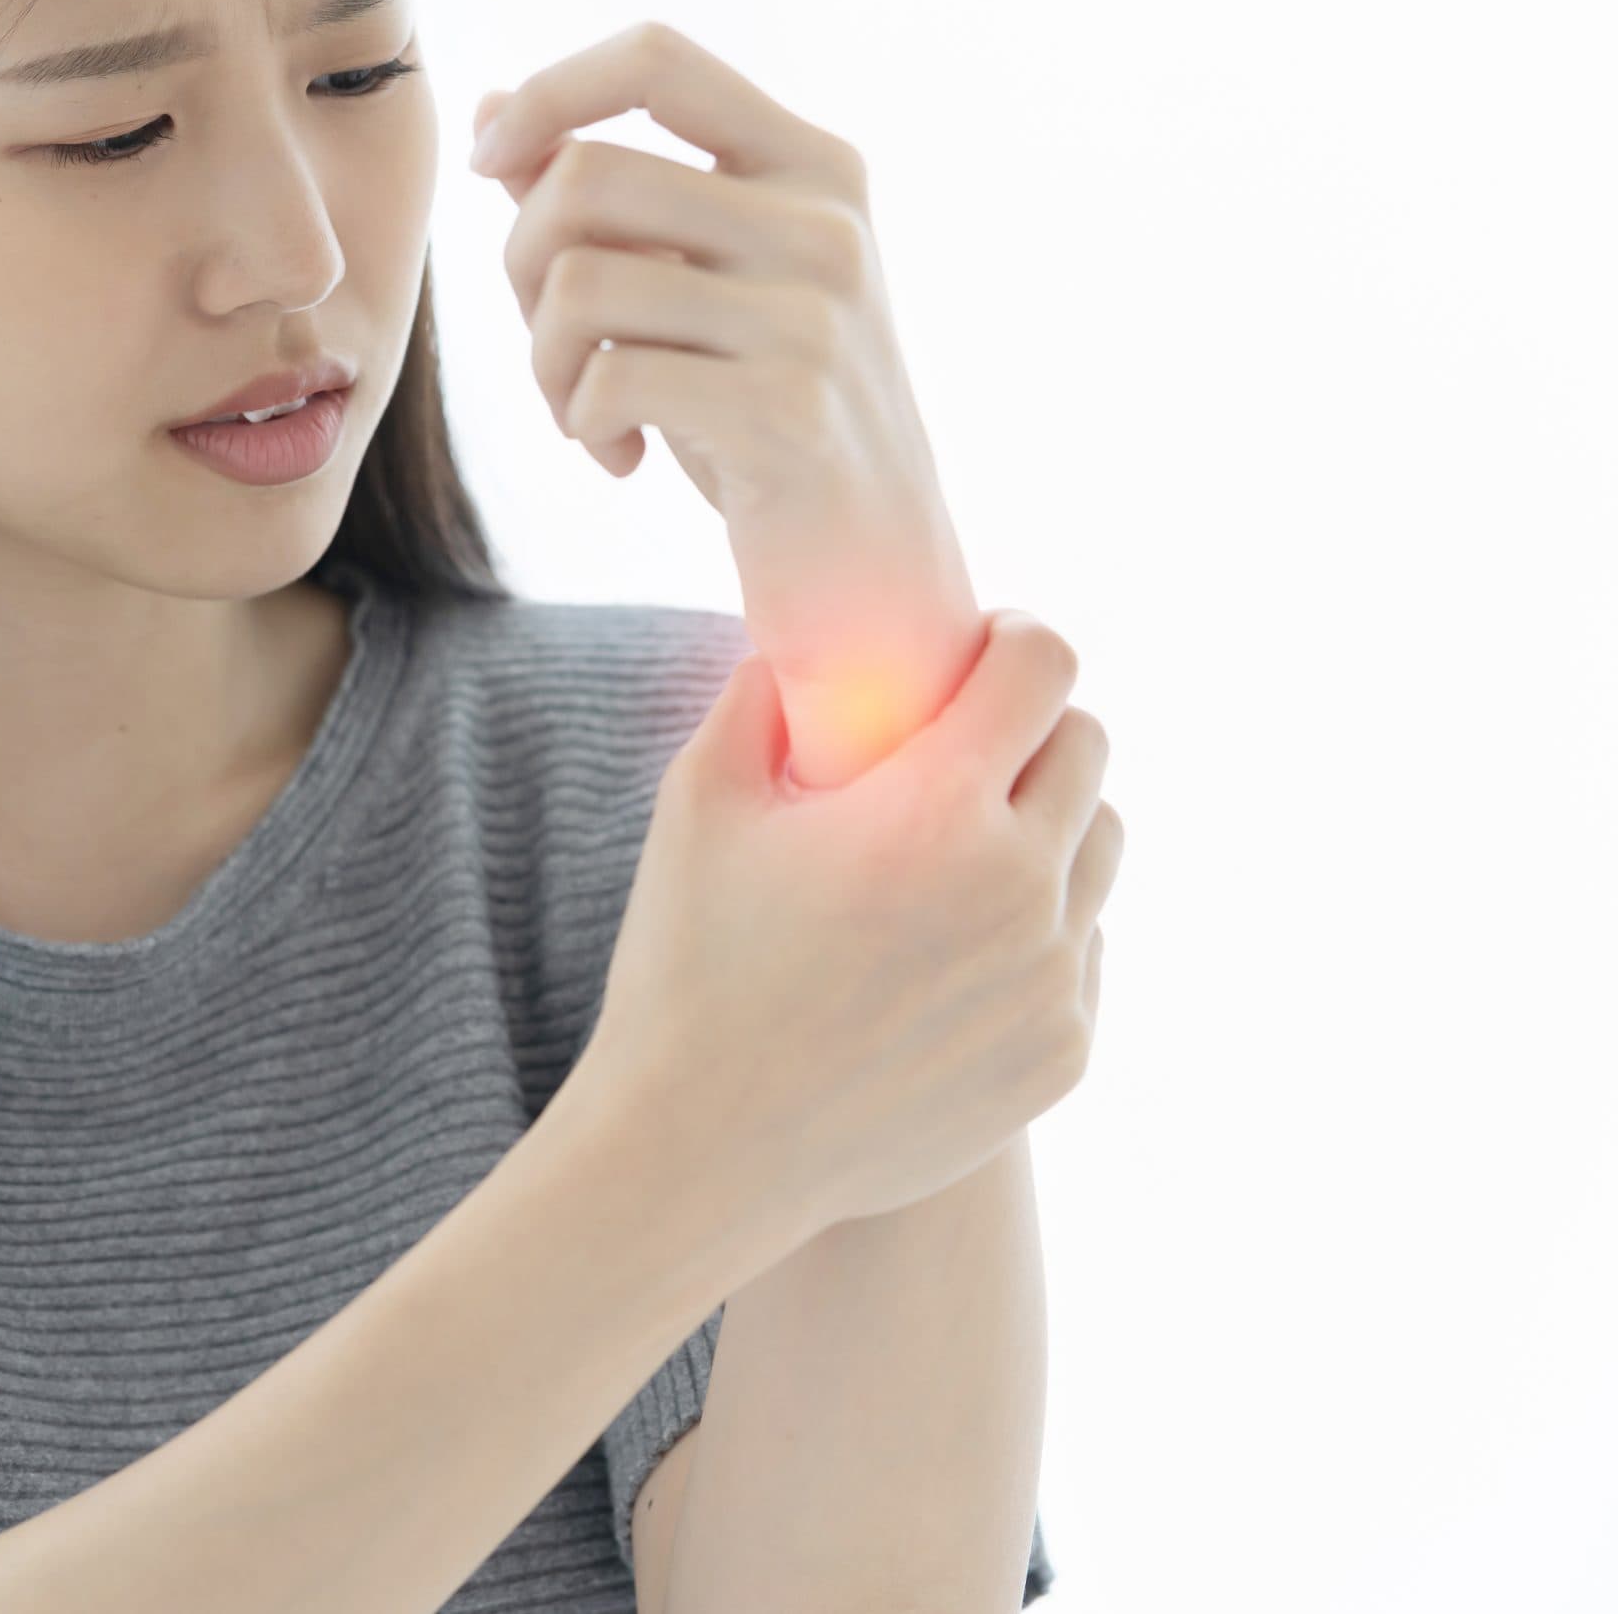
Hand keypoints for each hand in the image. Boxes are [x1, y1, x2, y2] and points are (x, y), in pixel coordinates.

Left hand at [469, 20, 975, 698]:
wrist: (873, 573)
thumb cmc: (768, 421)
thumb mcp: (695, 294)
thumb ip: (609, 205)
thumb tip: (491, 111)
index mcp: (814, 166)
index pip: (658, 59)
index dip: (548, 92)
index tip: (490, 161)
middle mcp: (824, 225)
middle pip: (586, 177)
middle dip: (520, 264)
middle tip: (550, 343)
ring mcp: (813, 317)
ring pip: (580, 283)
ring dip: (544, 361)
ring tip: (583, 409)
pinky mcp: (786, 411)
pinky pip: (607, 380)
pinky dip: (580, 424)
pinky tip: (619, 455)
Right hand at [561, 609, 1120, 1289]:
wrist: (704, 1150)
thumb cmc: (690, 969)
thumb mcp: (700, 805)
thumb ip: (760, 699)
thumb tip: (802, 652)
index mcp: (933, 811)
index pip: (1047, 666)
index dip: (1014, 642)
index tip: (980, 656)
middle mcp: (1018, 890)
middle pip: (1089, 750)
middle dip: (1029, 733)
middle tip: (960, 758)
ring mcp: (1052, 980)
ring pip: (1101, 851)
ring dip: (1046, 830)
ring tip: (958, 856)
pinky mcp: (1063, 1053)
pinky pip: (1086, 951)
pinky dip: (1037, 932)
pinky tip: (951, 954)